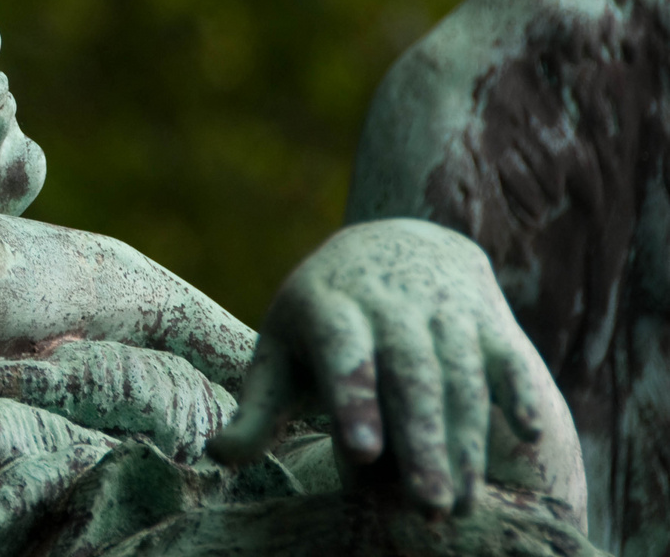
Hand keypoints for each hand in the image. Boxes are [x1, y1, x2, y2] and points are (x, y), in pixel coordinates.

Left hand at [208, 219, 578, 517]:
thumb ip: (258, 407)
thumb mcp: (284, 348)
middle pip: (410, 375)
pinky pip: (508, 356)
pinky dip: (520, 391)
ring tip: (461, 503)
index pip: (344, 353)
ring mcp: (443, 309)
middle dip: (421, 441)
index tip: (361, 452)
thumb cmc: (324, 318)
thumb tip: (217, 454)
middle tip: (427, 506)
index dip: (355, 399)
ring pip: (460, 376)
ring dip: (466, 440)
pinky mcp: (487, 318)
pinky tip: (529, 433)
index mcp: (330, 307)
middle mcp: (391, 303)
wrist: (395, 240)